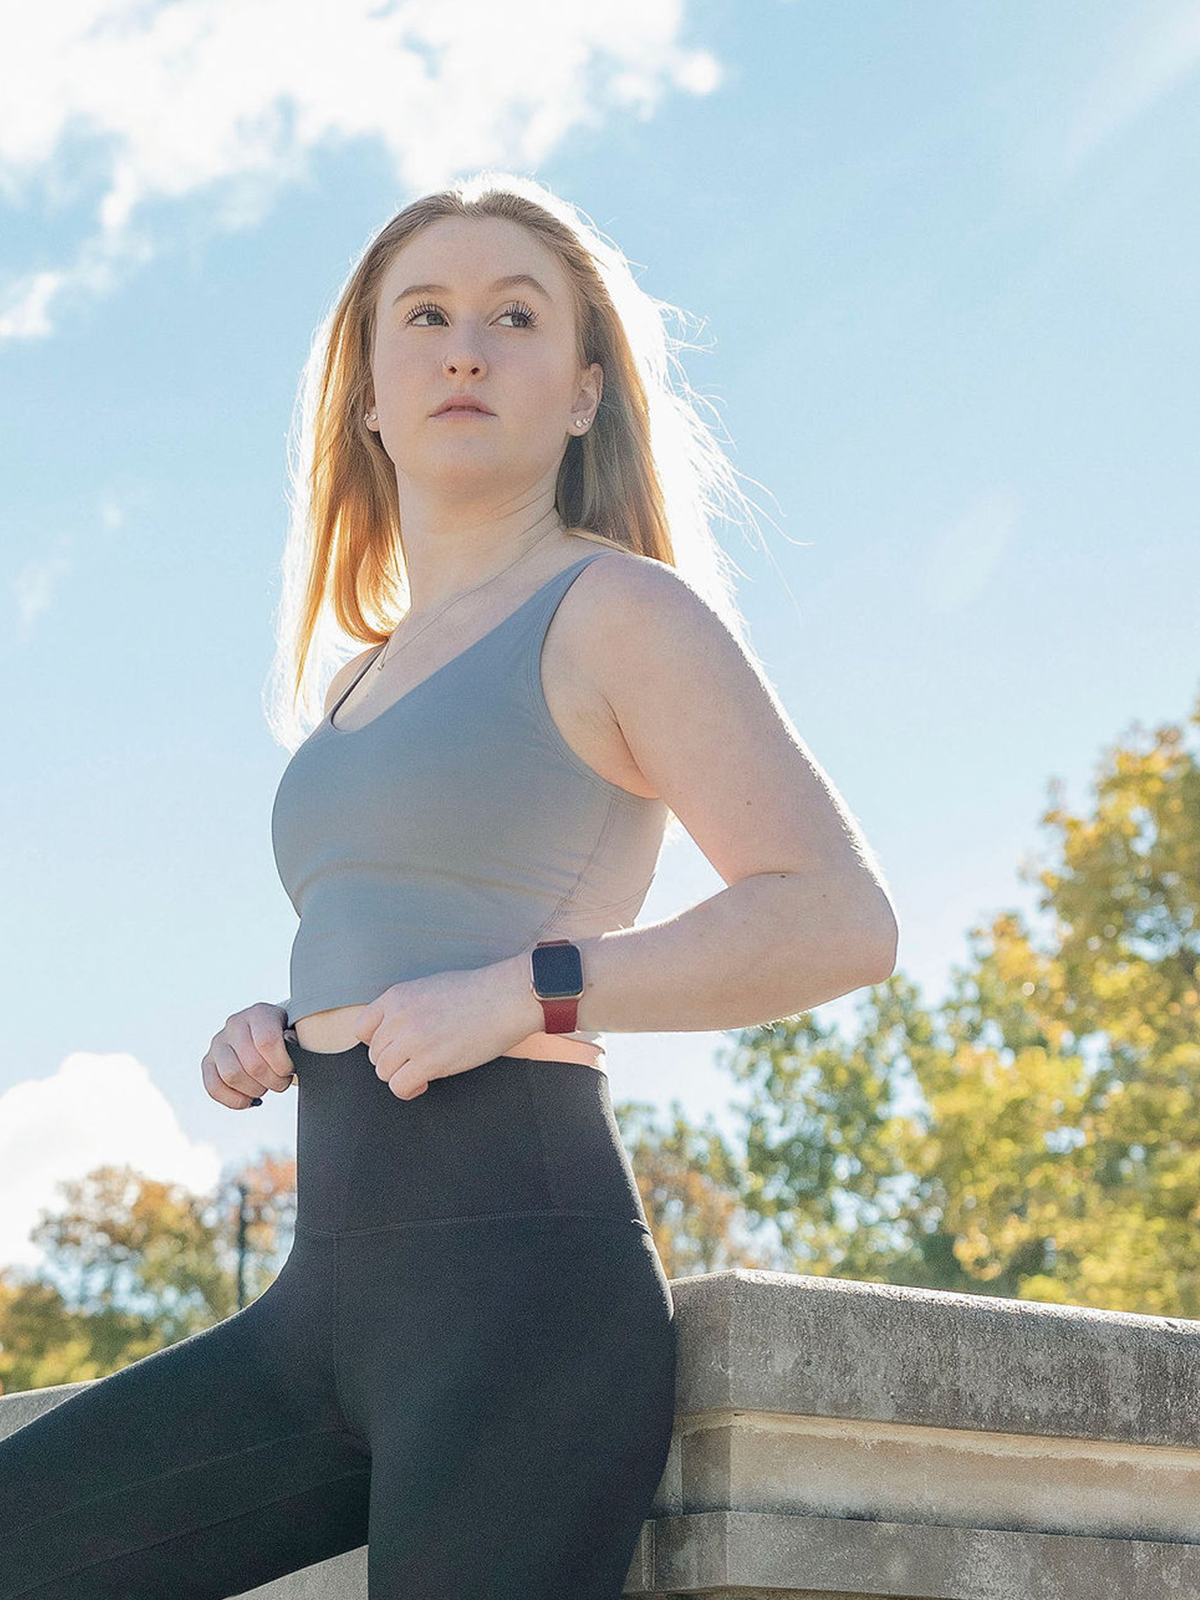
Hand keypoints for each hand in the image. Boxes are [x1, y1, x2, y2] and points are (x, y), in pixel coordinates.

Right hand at [201, 1001, 297, 1110]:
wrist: (270, 1034)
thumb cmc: (287, 1037)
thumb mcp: (298, 1031)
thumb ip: (297, 1037)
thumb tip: (290, 1041)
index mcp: (259, 1013)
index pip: (267, 1042)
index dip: (282, 1064)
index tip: (290, 1070)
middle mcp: (235, 1024)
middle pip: (251, 1064)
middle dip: (272, 1081)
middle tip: (282, 1081)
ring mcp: (218, 1043)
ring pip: (231, 1076)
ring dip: (254, 1090)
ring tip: (265, 1086)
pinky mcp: (208, 1062)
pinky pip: (213, 1088)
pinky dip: (234, 1100)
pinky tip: (250, 1098)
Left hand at [354, 955, 539, 1100]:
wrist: (507, 997)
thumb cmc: (478, 992)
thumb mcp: (431, 987)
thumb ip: (407, 1007)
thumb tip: (395, 1033)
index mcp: (397, 996)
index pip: (361, 1029)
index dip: (377, 1043)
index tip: (395, 1048)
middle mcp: (399, 1017)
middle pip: (375, 1054)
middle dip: (394, 1061)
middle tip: (418, 1060)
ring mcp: (412, 1039)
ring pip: (384, 1073)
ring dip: (402, 1075)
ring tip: (423, 1071)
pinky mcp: (429, 1061)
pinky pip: (399, 1087)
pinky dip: (410, 1089)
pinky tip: (426, 1082)